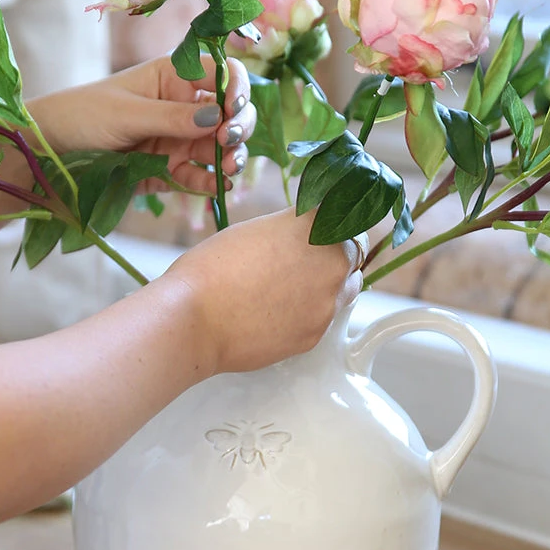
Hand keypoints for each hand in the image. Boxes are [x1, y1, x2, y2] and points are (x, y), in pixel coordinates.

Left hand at [28, 53, 255, 194]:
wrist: (52, 152)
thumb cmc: (83, 116)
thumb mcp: (127, 114)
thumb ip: (171, 117)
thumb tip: (216, 118)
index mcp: (174, 78)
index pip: (222, 73)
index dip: (237, 87)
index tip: (233, 108)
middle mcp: (183, 107)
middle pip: (231, 112)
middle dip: (239, 125)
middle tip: (228, 140)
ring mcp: (179, 140)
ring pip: (222, 146)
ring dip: (232, 155)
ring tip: (228, 167)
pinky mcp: (171, 170)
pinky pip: (201, 176)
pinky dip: (212, 182)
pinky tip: (215, 185)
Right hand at [160, 209, 365, 374]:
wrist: (194, 318)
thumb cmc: (212, 268)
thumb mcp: (256, 230)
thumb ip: (292, 231)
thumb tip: (306, 238)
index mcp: (316, 225)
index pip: (347, 214)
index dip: (337, 220)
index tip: (329, 224)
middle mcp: (332, 261)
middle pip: (355, 252)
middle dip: (337, 253)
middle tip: (309, 258)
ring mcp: (328, 301)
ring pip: (345, 288)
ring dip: (329, 284)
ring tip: (291, 287)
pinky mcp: (316, 335)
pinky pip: (324, 318)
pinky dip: (309, 313)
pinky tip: (278, 312)